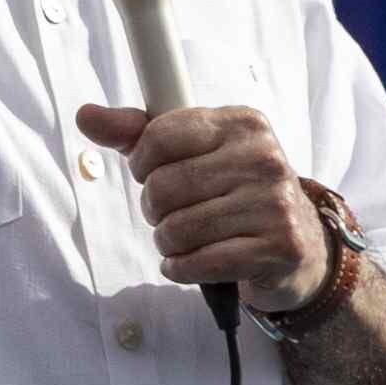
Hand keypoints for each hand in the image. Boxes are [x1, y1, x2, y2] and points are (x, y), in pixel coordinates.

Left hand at [76, 103, 329, 315]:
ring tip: (185, 239)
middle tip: (171, 214)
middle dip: (154, 209)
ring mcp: (274, 203)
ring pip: (178, 229)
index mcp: (242, 124)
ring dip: (168, 243)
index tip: (151, 175)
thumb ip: (138, 133)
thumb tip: (85, 115)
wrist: (301, 245)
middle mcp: (263, 158)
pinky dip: (181, 268)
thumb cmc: (236, 193)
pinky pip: (200, 263)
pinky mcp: (278, 246)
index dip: (142, 163)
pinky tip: (188, 263)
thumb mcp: (194, 153)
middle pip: (164, 187)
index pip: (159, 136)